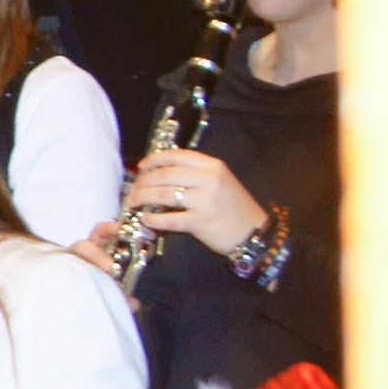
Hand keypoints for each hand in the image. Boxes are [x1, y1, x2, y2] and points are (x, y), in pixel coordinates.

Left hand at [125, 147, 265, 259]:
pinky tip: (147, 219)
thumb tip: (159, 173)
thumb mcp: (220, 181)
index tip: (142, 166)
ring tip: (134, 202)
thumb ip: (195, 174)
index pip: (177, 156)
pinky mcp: (202, 221)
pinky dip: (154, 219)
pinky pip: (170, 219)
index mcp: (213, 166)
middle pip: (166, 175)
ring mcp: (206, 200)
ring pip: (164, 194)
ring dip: (143, 198)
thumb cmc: (233, 207)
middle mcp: (210, 180)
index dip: (155, 159)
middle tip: (133, 190)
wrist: (253, 232)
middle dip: (144, 182)